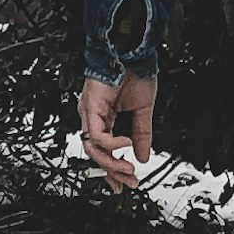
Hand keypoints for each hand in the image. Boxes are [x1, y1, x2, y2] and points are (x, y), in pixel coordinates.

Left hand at [80, 74, 157, 189]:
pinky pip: (98, 135)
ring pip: (92, 148)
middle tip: (128, 181)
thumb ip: (142, 135)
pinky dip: (112, 144)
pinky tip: (126, 144)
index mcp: (102, 117)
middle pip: (95, 154)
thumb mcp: (143, 110)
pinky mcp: (90, 107)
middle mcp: (92, 117)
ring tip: (129, 168)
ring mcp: (89, 112)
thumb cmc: (135, 72)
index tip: (123, 182)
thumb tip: (143, 156)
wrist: (133, 51)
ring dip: (111, 163)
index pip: (102, 151)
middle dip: (112, 171)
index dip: (112, 168)